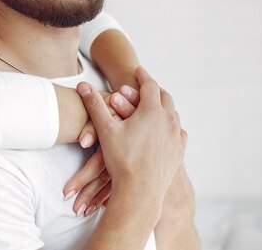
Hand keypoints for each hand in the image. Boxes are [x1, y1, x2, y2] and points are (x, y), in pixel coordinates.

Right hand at [76, 67, 185, 211]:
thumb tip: (82, 85)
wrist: (140, 191)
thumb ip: (94, 104)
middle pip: (165, 97)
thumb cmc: (121, 159)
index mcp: (152, 111)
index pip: (149, 85)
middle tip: (147, 84)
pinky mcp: (179, 151)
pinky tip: (165, 128)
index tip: (138, 70)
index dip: (142, 76)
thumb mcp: (105, 129)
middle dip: (155, 89)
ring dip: (164, 107)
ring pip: (173, 114)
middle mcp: (169, 121)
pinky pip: (178, 131)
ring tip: (155, 105)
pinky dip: (171, 124)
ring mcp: (177, 137)